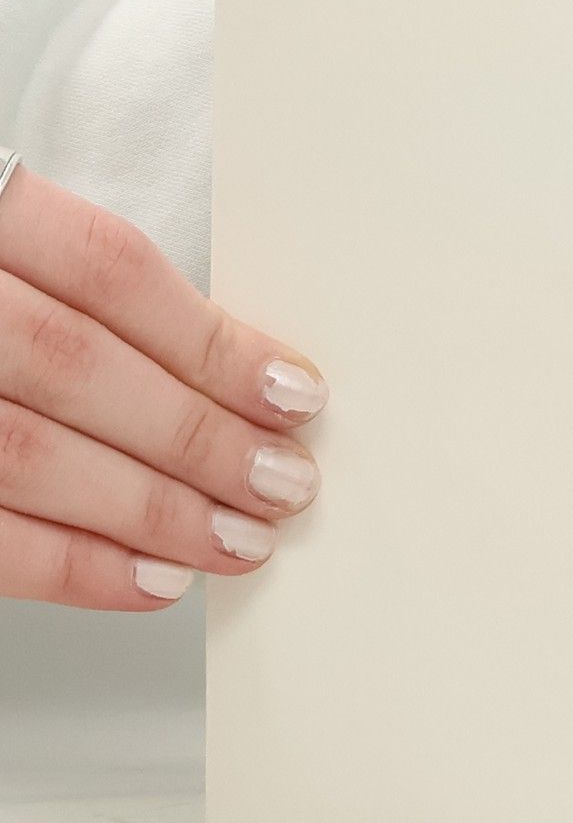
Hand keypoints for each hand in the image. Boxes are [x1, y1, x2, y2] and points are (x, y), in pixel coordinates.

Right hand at [0, 168, 326, 608]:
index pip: (107, 270)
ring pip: (25, 453)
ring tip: (238, 539)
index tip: (296, 394)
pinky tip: (149, 581)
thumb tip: (240, 377)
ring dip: (150, 510)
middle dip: (196, 437)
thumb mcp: (12, 241)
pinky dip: (69, 565)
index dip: (211, 341)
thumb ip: (86, 290)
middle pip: (74, 367)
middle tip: (284, 483)